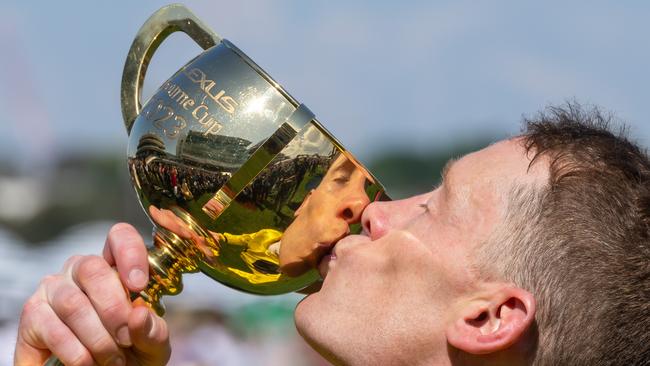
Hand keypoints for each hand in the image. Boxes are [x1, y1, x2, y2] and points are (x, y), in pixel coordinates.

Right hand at [14, 223, 170, 365]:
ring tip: (112, 359)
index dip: (129, 253)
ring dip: (97, 337)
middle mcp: (80, 270)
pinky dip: (76, 352)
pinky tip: (88, 364)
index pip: (119, 237)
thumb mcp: (151, 344)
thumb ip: (152, 330)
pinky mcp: (32, 314)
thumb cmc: (130, 354)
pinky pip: (53, 329)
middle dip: (115, 308)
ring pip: (73, 303)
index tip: (140, 285)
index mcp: (114, 267)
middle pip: (93, 268)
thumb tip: (140, 315)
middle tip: (126, 338)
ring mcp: (53, 289)